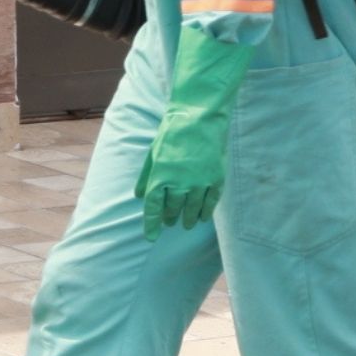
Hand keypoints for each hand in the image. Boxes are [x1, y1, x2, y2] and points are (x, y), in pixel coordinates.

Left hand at [134, 29, 254, 239]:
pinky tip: (203, 217)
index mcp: (160, 176)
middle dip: (170, 218)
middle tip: (169, 223)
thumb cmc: (172, 134)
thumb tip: (139, 196)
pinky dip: (206, 211)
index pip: (154, 207)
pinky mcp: (216, 178)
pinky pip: (211, 202)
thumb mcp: (153, 153)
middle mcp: (180, 183)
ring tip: (186, 224)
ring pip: (193, 209)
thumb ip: (146, 177)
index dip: (151, 224)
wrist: (199, 118)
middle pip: (173, 209)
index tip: (151, 237)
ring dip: (189, 218)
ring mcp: (199, 182)